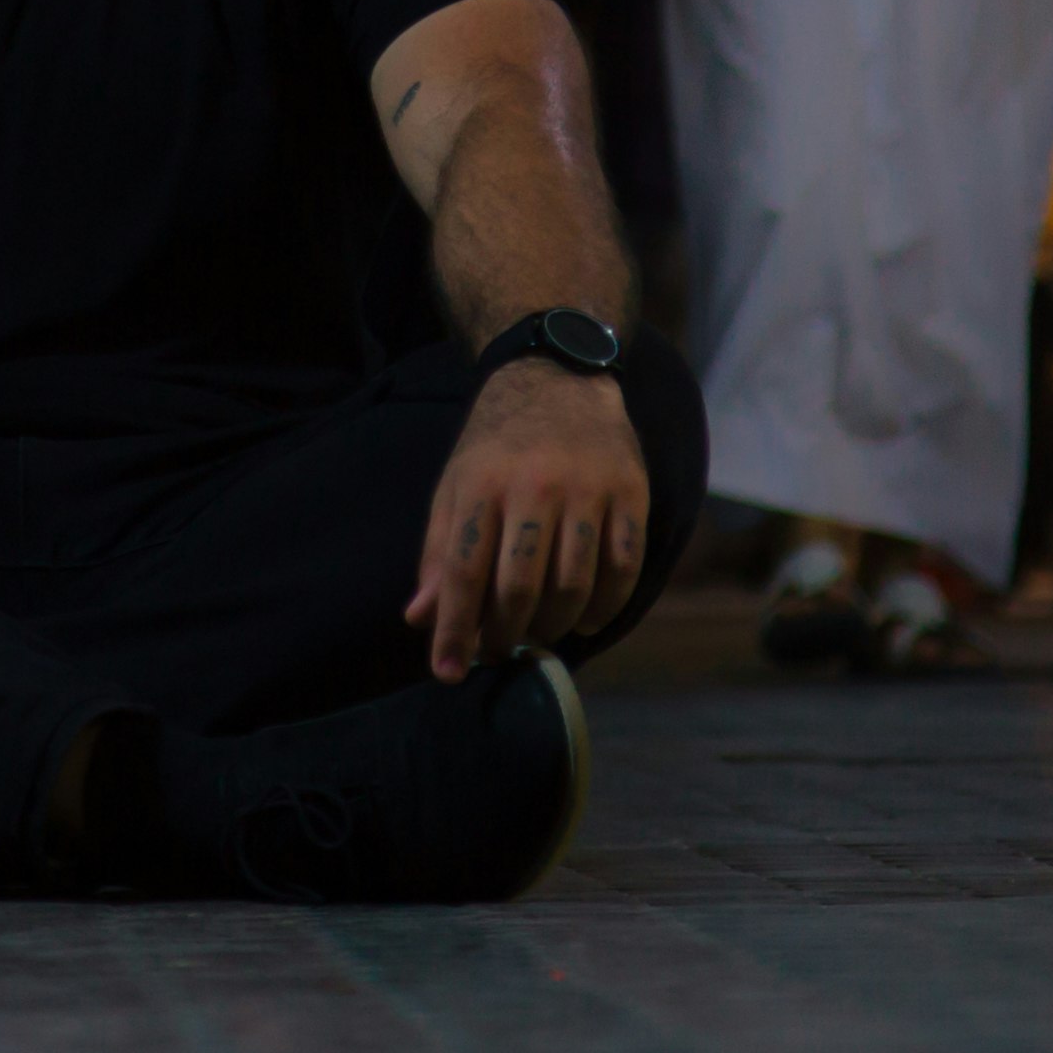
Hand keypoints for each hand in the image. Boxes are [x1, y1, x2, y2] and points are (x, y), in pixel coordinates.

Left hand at [408, 356, 654, 678]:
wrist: (559, 379)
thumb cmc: (497, 446)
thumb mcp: (456, 488)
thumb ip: (439, 554)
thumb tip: (421, 620)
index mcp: (481, 485)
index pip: (463, 573)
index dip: (454, 630)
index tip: (449, 673)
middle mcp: (535, 486)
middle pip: (519, 587)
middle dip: (506, 635)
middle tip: (500, 650)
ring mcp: (588, 488)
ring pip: (573, 584)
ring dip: (555, 626)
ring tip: (540, 634)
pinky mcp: (631, 491)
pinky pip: (624, 567)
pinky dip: (607, 606)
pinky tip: (588, 619)